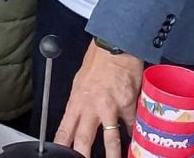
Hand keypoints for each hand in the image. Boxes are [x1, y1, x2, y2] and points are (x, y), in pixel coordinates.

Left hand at [54, 41, 142, 157]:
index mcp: (77, 101)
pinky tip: (135, 141)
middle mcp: (92, 108)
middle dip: (81, 155)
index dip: (61, 145)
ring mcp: (110, 108)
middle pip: (83, 140)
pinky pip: (131, 127)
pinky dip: (133, 134)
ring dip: (112, 156)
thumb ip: (80, 103)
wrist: (115, 47)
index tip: (59, 155)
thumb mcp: (80, 82)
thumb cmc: (97, 62)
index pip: (64, 129)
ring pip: (110, 141)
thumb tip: (78, 118)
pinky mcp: (128, 106)